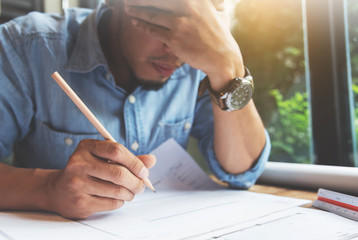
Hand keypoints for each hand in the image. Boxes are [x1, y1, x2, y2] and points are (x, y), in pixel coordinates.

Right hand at [45, 139, 155, 218]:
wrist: (58, 191)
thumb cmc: (88, 171)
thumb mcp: (104, 158)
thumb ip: (128, 158)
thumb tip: (152, 160)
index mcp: (86, 147)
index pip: (116, 150)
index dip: (135, 161)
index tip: (144, 171)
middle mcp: (79, 163)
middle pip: (119, 173)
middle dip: (136, 182)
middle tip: (142, 185)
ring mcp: (77, 184)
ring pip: (117, 190)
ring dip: (130, 193)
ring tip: (130, 192)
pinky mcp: (80, 202)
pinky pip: (112, 203)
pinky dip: (121, 201)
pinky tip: (117, 198)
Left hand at [123, 0, 243, 79]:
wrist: (222, 57)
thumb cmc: (219, 34)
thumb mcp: (217, 11)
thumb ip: (208, 2)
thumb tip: (211, 0)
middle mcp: (187, 7)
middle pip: (155, 0)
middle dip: (139, 0)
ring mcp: (180, 23)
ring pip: (151, 14)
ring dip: (136, 11)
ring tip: (127, 9)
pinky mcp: (174, 39)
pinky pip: (153, 30)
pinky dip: (142, 25)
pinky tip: (135, 22)